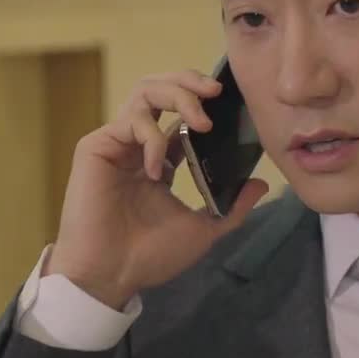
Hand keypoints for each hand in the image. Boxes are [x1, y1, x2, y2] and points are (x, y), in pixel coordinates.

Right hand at [44, 70, 268, 309]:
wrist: (110, 276)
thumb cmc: (149, 257)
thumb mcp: (203, 230)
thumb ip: (233, 208)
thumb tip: (262, 184)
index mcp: (161, 159)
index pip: (181, 114)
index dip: (203, 102)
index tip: (230, 103)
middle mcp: (138, 145)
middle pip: (161, 89)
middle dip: (189, 80)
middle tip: (216, 90)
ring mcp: (117, 143)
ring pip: (144, 92)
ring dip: (176, 96)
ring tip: (200, 121)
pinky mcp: (96, 147)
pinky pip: (130, 122)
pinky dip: (151, 138)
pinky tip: (158, 169)